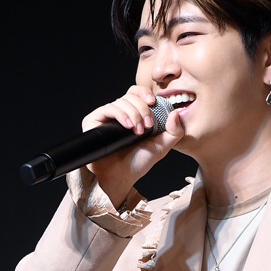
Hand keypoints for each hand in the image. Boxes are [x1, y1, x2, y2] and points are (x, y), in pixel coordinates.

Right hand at [82, 85, 184, 203]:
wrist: (120, 176)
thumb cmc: (138, 163)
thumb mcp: (162, 147)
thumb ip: (174, 132)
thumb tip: (176, 113)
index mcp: (135, 115)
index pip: (138, 93)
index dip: (145, 94)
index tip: (153, 103)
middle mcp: (121, 113)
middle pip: (131, 94)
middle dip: (142, 108)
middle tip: (147, 126)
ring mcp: (108, 117)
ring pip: (121, 101)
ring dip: (133, 114)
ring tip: (137, 132)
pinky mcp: (95, 120)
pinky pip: (108, 108)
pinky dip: (121, 114)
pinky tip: (127, 126)